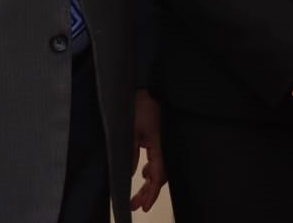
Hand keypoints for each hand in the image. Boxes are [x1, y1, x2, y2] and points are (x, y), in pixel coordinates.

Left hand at [130, 89, 165, 211]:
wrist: (153, 85)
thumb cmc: (142, 104)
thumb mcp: (131, 129)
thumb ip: (130, 153)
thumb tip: (128, 175)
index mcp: (159, 146)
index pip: (158, 175)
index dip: (151, 193)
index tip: (143, 206)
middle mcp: (164, 147)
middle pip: (159, 176)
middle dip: (148, 193)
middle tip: (136, 205)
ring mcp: (162, 142)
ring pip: (158, 169)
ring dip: (148, 183)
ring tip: (137, 195)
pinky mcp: (159, 138)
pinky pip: (158, 160)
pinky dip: (150, 170)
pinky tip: (143, 173)